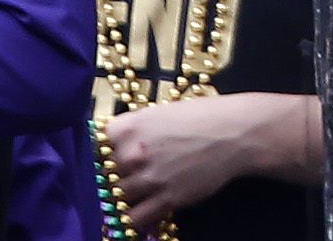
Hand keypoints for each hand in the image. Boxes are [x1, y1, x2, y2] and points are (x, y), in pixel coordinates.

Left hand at [102, 92, 317, 215]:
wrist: (236, 133)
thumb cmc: (202, 115)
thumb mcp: (162, 112)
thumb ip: (135, 129)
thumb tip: (114, 146)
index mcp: (130, 127)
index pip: (96, 147)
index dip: (102, 154)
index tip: (109, 157)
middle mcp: (134, 153)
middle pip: (106, 175)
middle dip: (116, 176)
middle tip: (129, 175)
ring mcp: (149, 178)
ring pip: (118, 198)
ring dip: (125, 197)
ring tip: (138, 193)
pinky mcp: (166, 199)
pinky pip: (135, 218)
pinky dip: (135, 218)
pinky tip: (143, 211)